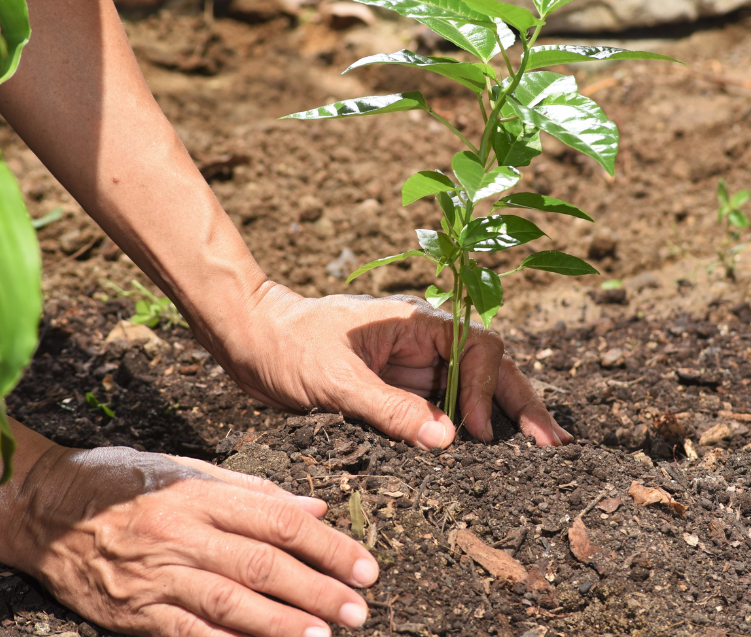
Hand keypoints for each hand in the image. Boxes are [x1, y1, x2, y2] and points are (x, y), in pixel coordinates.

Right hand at [9, 445, 377, 636]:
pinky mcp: (135, 612)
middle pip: (263, 565)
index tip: (363, 565)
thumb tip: (315, 508)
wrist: (47, 506)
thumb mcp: (190, 470)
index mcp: (203, 494)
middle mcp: (184, 533)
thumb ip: (255, 491)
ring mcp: (158, 575)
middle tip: (358, 609)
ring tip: (323, 636)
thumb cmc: (124, 481)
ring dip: (282, 623)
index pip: (280, 521)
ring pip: (231, 602)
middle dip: (318, 589)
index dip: (328, 545)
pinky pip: (187, 633)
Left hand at [219, 285, 570, 448]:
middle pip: (490, 366)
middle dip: (521, 402)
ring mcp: (418, 366)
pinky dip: (474, 426)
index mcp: (416, 322)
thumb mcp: (334, 378)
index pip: (476, 348)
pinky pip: (448, 407)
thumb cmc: (289, 346)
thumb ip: (389, 408)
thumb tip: (447, 440)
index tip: (471, 432)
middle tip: (554, 443)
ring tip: (544, 446)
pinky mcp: (404, 389)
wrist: (254, 341)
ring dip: (508, 415)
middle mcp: (426, 341)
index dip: (483, 389)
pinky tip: (496, 448)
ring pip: (476, 387)